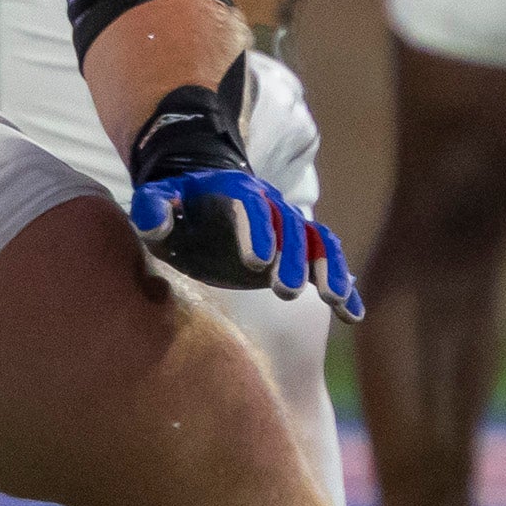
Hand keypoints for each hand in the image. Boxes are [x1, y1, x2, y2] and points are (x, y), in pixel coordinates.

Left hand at [127, 63, 364, 319]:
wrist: (206, 195)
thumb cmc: (178, 204)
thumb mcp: (157, 200)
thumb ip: (153, 210)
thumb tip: (154, 224)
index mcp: (238, 191)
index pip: (253, 207)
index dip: (258, 232)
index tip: (257, 262)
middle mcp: (273, 206)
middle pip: (292, 228)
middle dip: (293, 259)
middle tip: (287, 291)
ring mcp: (290, 229)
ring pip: (320, 243)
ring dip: (329, 269)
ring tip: (333, 298)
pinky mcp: (300, 252)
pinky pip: (330, 263)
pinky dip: (345, 287)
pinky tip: (352, 314)